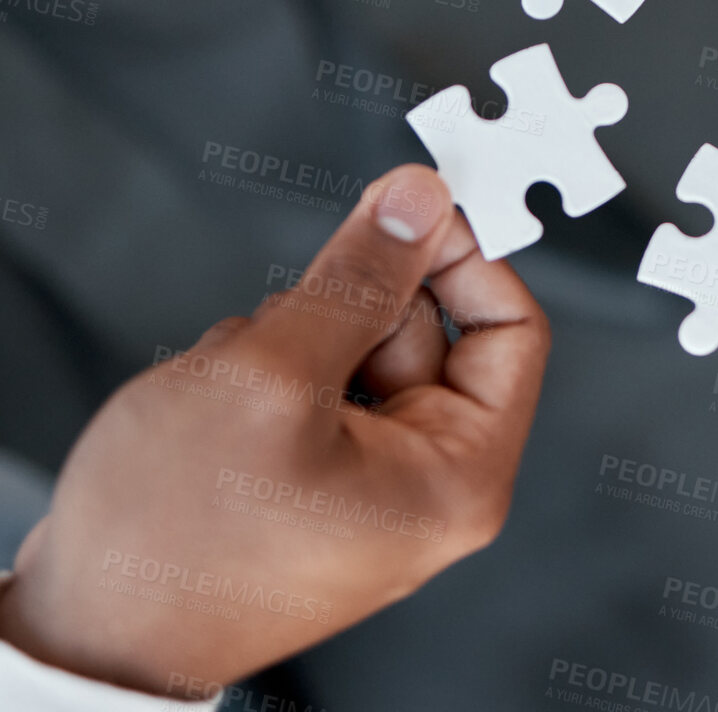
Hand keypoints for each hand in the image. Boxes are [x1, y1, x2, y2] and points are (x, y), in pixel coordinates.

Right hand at [0, 165, 548, 697]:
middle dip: (348, 308)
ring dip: (294, 337)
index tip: (418, 207)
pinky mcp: (313, 471)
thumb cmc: (176, 541)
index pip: (512, 329)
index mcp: (458, 476)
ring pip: (357, 343)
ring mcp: (366, 478)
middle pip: (425, 329)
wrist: (85, 635)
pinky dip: (265, 370)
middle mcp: (425, 482)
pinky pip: (314, 378)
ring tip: (237, 385)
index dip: (468, 257)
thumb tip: (421, 201)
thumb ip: (359, 277)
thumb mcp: (276, 376)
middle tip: (292, 321)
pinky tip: (219, 406)